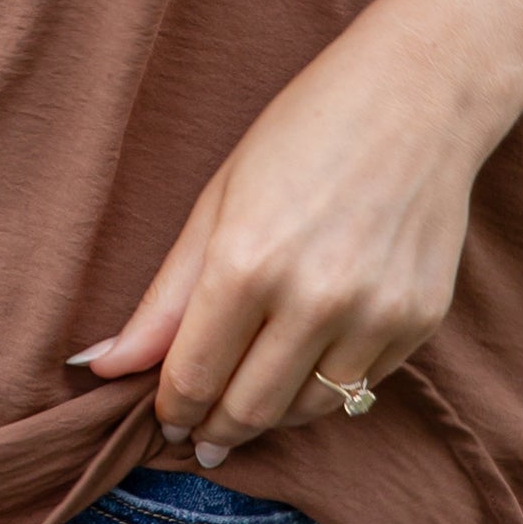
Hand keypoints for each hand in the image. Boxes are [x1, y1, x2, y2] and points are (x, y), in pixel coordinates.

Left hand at [70, 23, 490, 462]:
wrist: (420, 95)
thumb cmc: (304, 134)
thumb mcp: (217, 202)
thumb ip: (164, 298)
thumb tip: (102, 365)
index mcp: (248, 262)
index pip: (193, 378)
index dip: (171, 409)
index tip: (165, 416)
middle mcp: (315, 298)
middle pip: (248, 411)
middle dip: (215, 428)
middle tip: (202, 428)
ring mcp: (375, 314)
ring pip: (306, 411)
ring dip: (270, 414)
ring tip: (252, 393)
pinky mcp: (420, 321)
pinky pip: (360, 388)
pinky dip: (326, 387)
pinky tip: (308, 358)